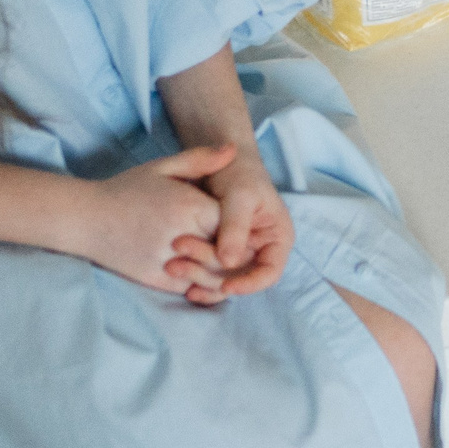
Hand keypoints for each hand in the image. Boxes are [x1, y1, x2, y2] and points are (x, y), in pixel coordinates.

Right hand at [77, 144, 232, 295]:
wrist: (85, 218)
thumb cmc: (126, 189)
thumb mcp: (163, 167)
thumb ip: (200, 159)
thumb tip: (233, 149)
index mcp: (189, 207)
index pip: (233, 222)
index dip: (237, 224)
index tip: (235, 222)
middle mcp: (181, 236)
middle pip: (226, 251)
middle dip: (232, 250)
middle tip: (234, 245)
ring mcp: (167, 261)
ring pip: (210, 275)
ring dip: (218, 270)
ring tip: (217, 259)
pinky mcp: (154, 280)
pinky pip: (189, 286)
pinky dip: (199, 282)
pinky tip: (198, 271)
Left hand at [169, 153, 294, 306]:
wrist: (218, 161)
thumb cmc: (238, 172)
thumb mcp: (241, 196)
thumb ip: (235, 228)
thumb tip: (229, 263)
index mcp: (277, 238)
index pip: (270, 273)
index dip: (250, 284)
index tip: (225, 286)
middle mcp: (260, 250)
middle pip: (241, 279)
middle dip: (212, 278)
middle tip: (180, 264)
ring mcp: (239, 253)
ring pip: (223, 279)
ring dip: (198, 277)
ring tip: (171, 266)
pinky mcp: (219, 253)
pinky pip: (211, 274)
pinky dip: (196, 278)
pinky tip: (179, 280)